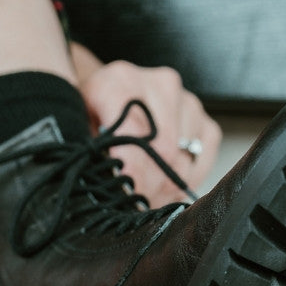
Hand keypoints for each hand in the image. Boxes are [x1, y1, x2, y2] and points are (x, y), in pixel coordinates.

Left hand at [72, 44, 221, 207]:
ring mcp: (188, 102)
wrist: (112, 98)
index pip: (134, 132)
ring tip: (146, 197)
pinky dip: (185, 181)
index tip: (129, 196)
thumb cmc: (93, 117)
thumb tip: (111, 184)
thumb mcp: (80, 129)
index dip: (134, 171)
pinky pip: (202, 162)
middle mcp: (160, 84)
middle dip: (149, 186)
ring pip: (183, 161)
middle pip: (163, 150)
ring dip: (166, 188)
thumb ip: (90, 151)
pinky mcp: (206, 122)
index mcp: (119, 80)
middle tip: (134, 205)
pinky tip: (165, 185)